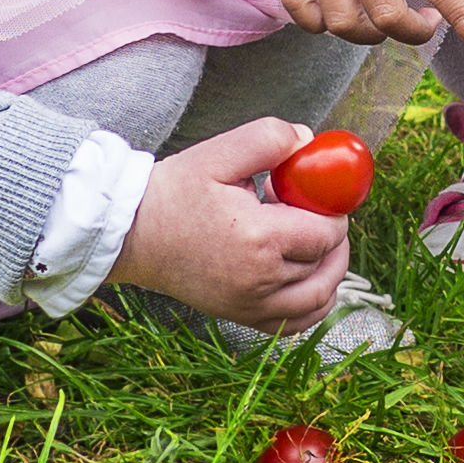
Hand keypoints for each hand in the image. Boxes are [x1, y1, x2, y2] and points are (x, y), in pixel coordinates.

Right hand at [108, 119, 357, 333]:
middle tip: (317, 212)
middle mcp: (261, 279)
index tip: (315, 194)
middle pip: (327, 264)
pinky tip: (308, 278)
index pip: (326, 232)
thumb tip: (308, 141)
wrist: (131, 234)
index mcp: (260, 238)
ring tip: (316, 242)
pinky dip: (313, 304)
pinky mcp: (241, 315)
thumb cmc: (173, 193)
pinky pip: (296, 323)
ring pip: (319, 297)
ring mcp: (251, 304)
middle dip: (332, 236)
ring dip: (330, 270)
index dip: (331, 210)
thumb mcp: (218, 153)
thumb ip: (268, 139)